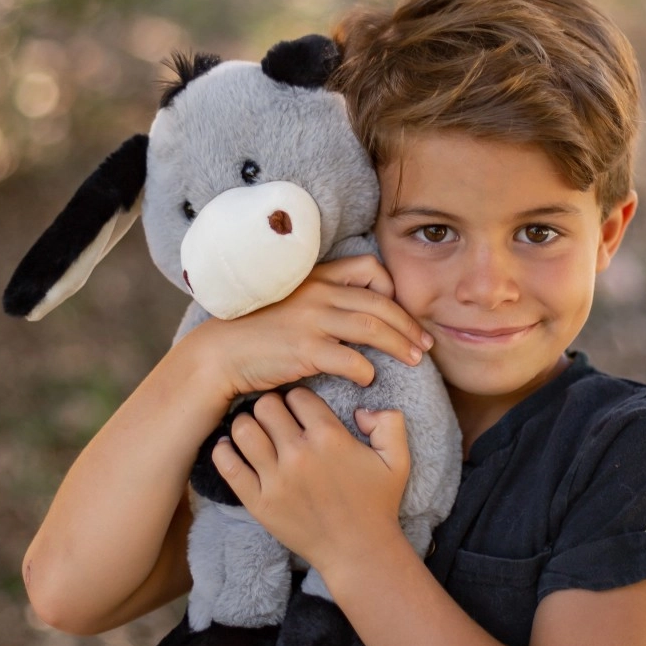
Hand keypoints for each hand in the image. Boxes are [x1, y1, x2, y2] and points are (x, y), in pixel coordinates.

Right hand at [197, 254, 433, 399]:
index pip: (369, 266)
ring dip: (401, 345)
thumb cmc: (256, 332)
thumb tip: (357, 312)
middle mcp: (317, 293)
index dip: (391, 288)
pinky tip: (369, 378)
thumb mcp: (289, 302)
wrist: (219, 354)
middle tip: (425, 343)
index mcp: (315, 277)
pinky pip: (350, 359)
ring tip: (416, 360)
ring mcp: (311, 321)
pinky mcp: (305, 350)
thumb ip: (321, 299)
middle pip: (382, 302)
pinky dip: (367, 370)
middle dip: (410, 324)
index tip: (398, 311)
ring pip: (374, 328)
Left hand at [211, 387, 411, 577]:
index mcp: (330, 438)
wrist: (359, 552)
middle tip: (276, 419)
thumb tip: (362, 409)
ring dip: (248, 425)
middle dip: (272, 407)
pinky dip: (224, 451)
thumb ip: (389, 423)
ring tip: (256, 432)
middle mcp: (299, 454)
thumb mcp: (397, 460)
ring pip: (243, 429)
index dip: (299, 399)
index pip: (298, 396)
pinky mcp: (259, 502)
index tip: (301, 412)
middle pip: (266, 405)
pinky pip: (228, 466)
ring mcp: (276, 479)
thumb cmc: (377, 504)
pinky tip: (232, 448)